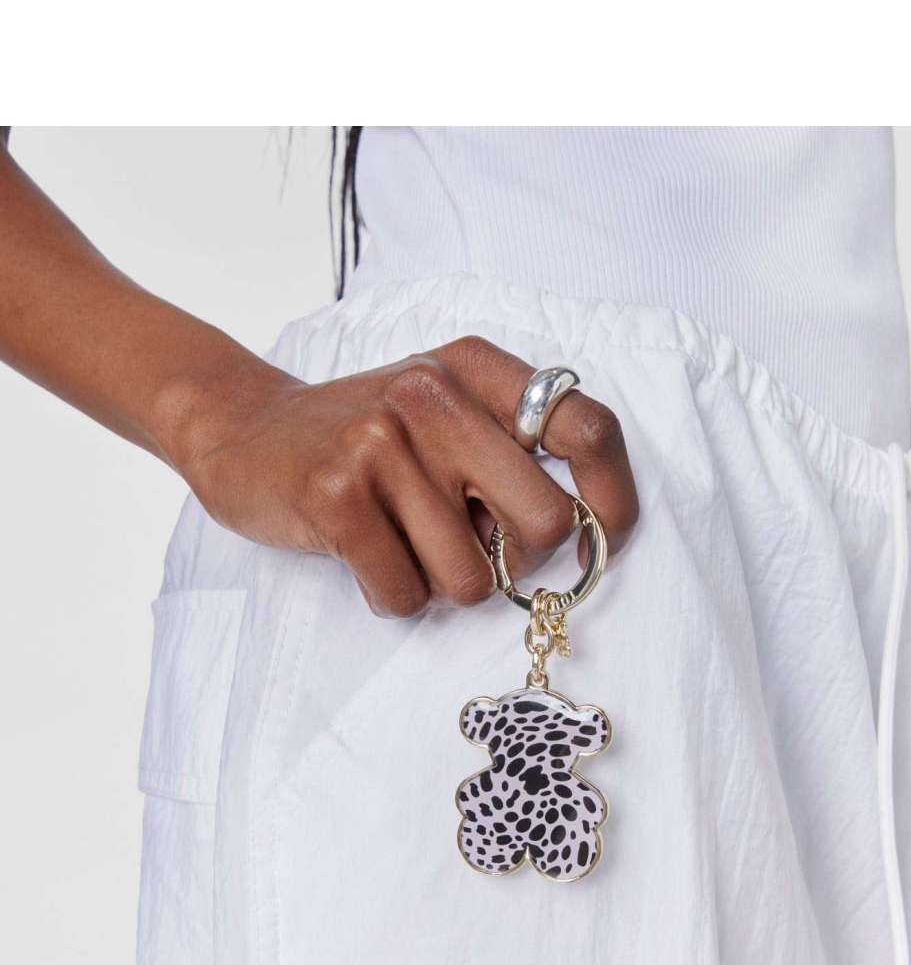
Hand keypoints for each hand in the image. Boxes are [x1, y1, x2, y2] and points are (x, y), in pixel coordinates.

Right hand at [167, 337, 638, 617]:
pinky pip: (407, 594)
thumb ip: (510, 451)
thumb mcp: (443, 410)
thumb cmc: (365, 438)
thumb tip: (587, 533)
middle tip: (474, 548)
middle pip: (546, 524)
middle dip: (517, 561)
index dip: (613, 501)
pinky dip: (393, 596)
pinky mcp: (336, 494)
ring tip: (404, 543)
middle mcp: (435, 394)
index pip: (588, 429)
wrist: (242, 429)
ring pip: (473, 579)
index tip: (603, 542)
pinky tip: (365, 556)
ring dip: (443, 584)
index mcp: (476, 369)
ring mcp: (383, 443)